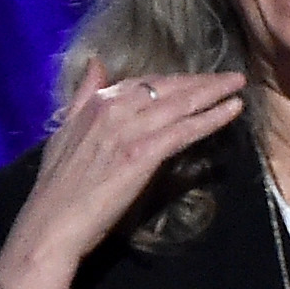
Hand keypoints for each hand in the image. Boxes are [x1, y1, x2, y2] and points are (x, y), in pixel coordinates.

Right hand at [0, 60, 246, 288]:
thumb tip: (96, 62)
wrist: (50, 226)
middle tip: (232, 77)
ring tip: (240, 85)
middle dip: (202, 81)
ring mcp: (128, 130)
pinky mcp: (142, 153)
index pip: (145, 82)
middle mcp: (112, 109)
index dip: (176, 80)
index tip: (199, 79)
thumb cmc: (57, 189)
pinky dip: (211, 118)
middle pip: (167, 87)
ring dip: (214, 92)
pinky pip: (184, 130)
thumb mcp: (63, 132)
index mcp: (95, 102)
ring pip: (180, 103)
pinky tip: (233, 111)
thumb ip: (82, 96)